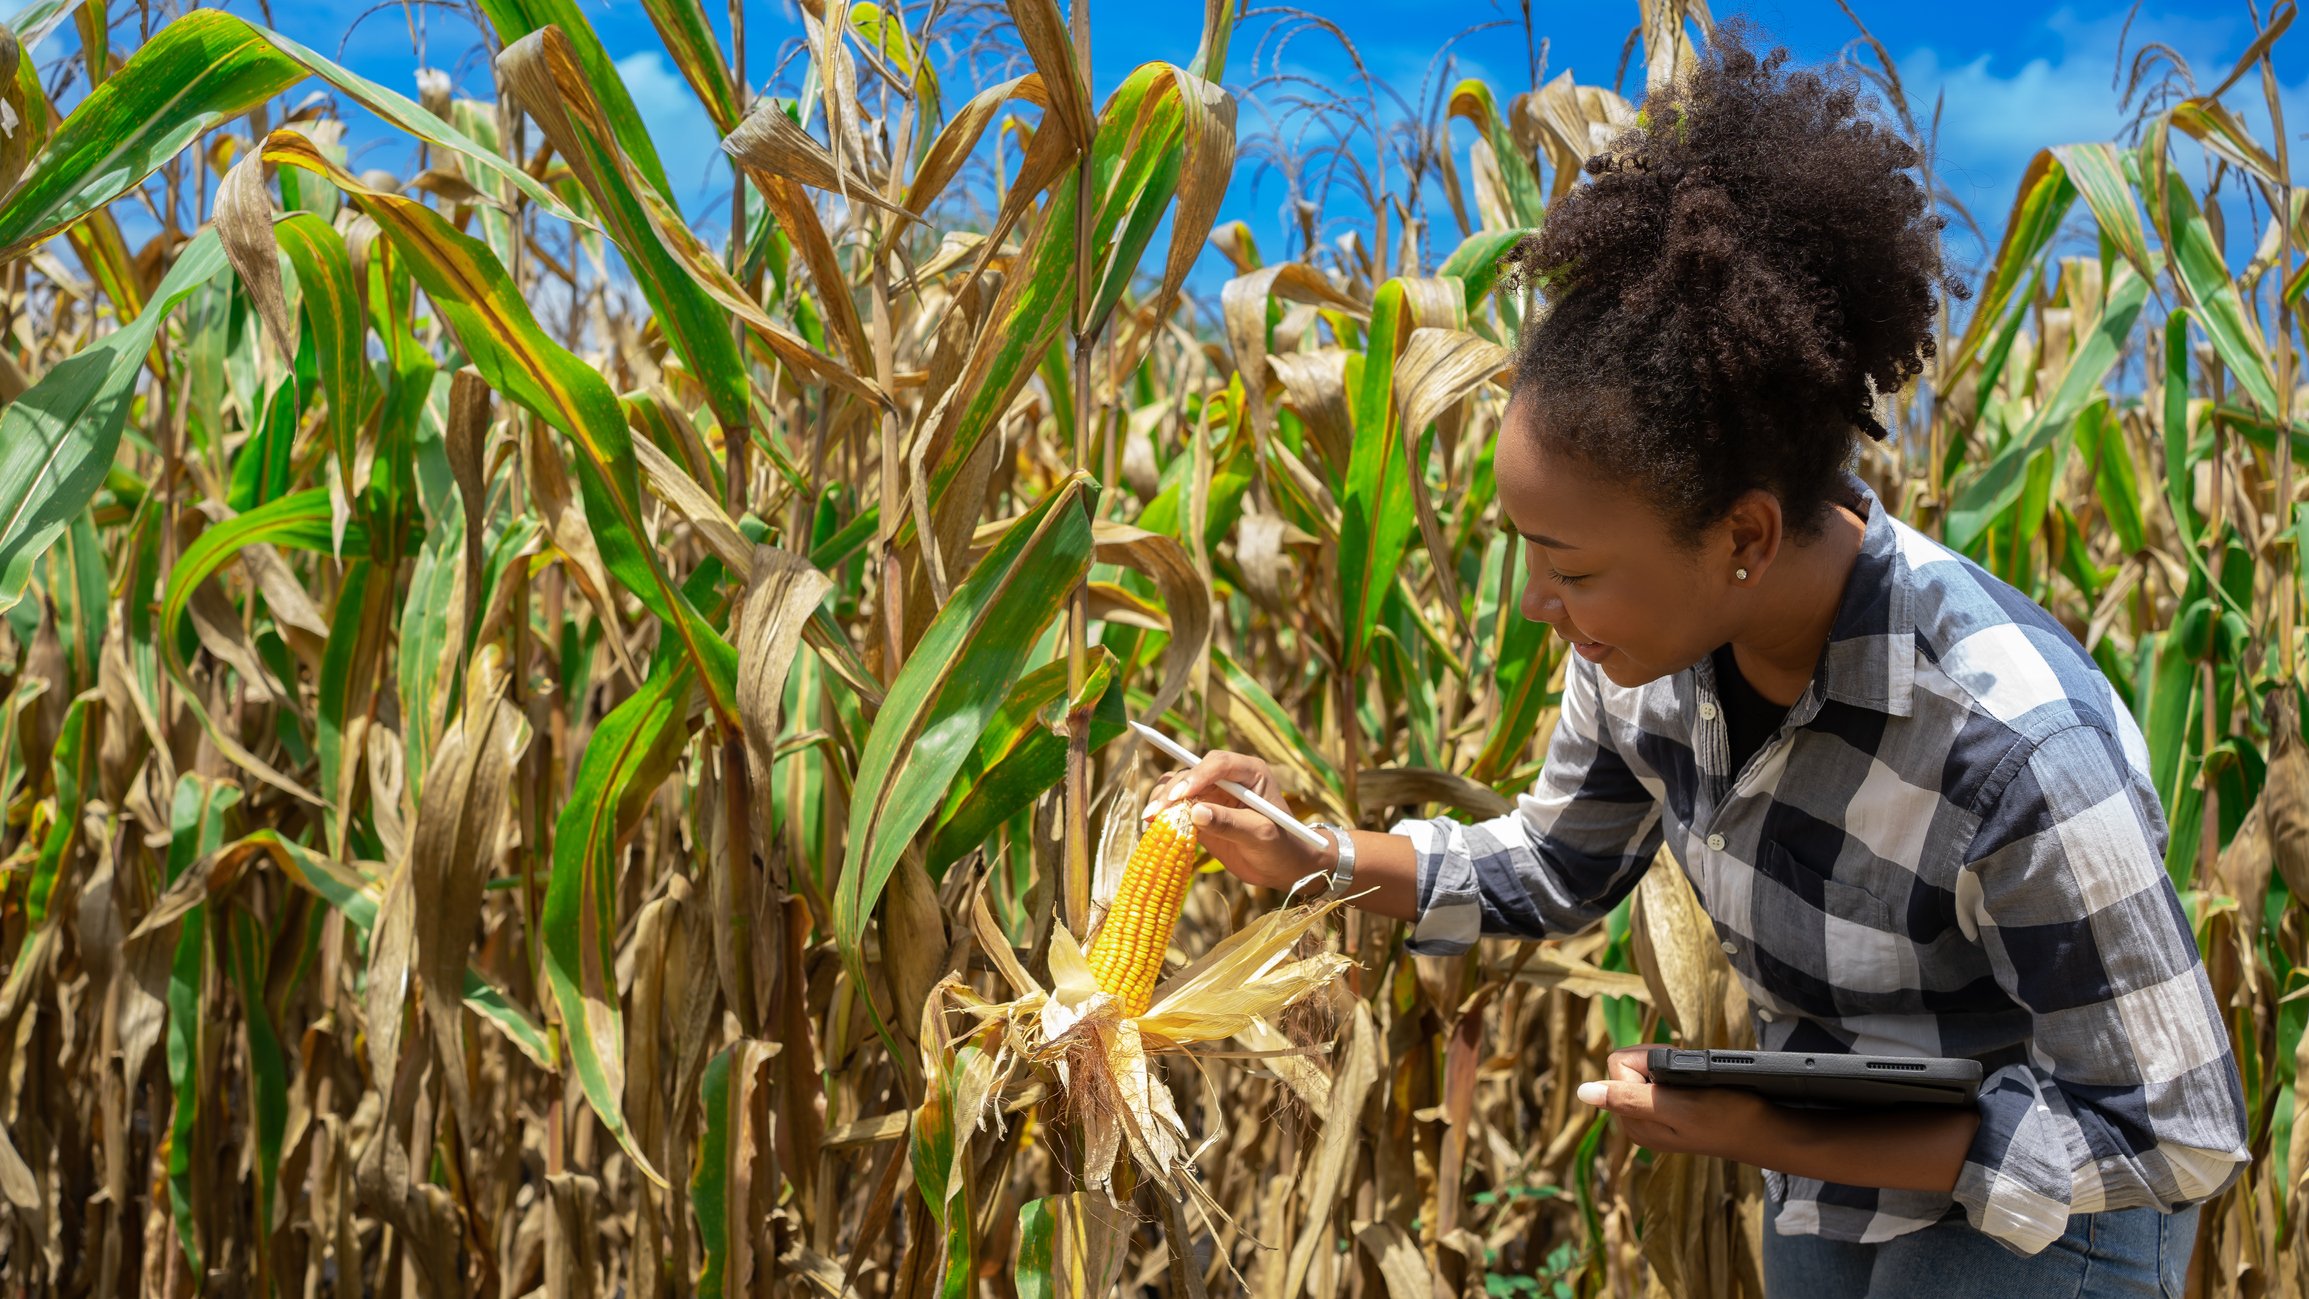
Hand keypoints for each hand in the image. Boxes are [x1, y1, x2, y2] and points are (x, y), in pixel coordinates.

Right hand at [1141, 749, 1330, 892]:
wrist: (1283, 866)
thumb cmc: (1282, 846)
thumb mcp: (1260, 835)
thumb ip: (1230, 823)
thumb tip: (1196, 813)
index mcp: (1250, 772)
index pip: (1218, 764)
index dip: (1196, 776)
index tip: (1180, 795)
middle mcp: (1227, 778)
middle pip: (1191, 773)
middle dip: (1172, 791)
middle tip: (1154, 813)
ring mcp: (1212, 795)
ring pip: (1178, 788)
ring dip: (1161, 801)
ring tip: (1149, 820)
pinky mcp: (1201, 814)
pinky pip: (1176, 810)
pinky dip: (1162, 817)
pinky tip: (1151, 829)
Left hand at [1575, 1046, 1775, 1160]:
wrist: (1764, 1132)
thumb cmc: (1728, 1119)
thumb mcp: (1677, 1107)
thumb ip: (1630, 1099)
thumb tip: (1582, 1091)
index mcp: (1632, 1121)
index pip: (1617, 1064)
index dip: (1647, 1059)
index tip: (1676, 1072)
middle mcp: (1635, 1120)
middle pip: (1626, 1065)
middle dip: (1657, 1062)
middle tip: (1688, 1079)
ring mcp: (1651, 1115)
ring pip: (1644, 1068)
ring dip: (1669, 1067)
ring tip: (1695, 1085)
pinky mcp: (1667, 1110)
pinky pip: (1658, 1077)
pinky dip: (1677, 1074)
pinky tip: (1697, 1089)